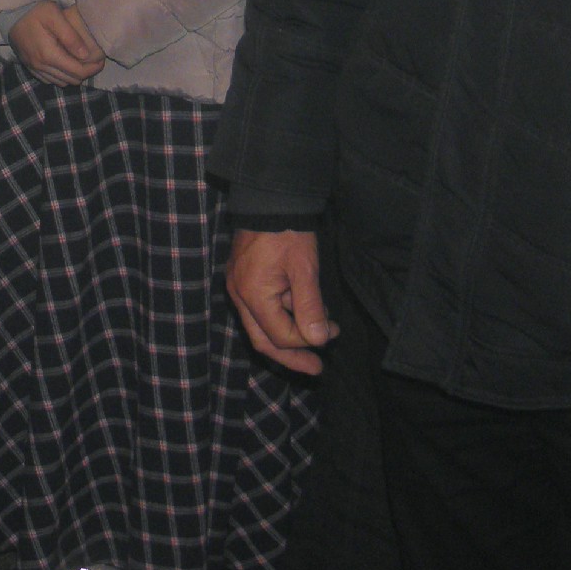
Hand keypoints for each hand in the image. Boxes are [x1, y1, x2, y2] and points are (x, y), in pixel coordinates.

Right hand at [10, 2, 105, 84]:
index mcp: (49, 54)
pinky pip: (49, 80)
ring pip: (61, 82)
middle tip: (94, 61)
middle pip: (71, 79)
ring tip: (81, 62)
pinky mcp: (30, 66)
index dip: (93, 69)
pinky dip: (60, 76)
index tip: (101, 60)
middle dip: (85, 72)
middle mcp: (41, 66)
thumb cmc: (35, 12)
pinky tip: (65, 64)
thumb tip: (85, 55)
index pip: (77, 71)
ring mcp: (34, 68)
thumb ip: (71, 36)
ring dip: (73, 75)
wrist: (11, 13)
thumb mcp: (55, 16)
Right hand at [226, 229, 335, 375]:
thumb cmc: (288, 233)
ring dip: (289, 335)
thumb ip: (310, 307)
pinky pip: (259, 310)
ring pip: (260, 327)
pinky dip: (281, 316)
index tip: (333, 333)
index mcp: (252, 294)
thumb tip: (318, 340)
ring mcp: (237, 287)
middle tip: (316, 368)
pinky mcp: (242, 279)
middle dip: (291, 356)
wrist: (269, 201)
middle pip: (263, 340)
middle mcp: (238, 295)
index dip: (307, 341)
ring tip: (318, 331)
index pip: (280, 335)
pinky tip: (302, 311)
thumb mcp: (304, 269)